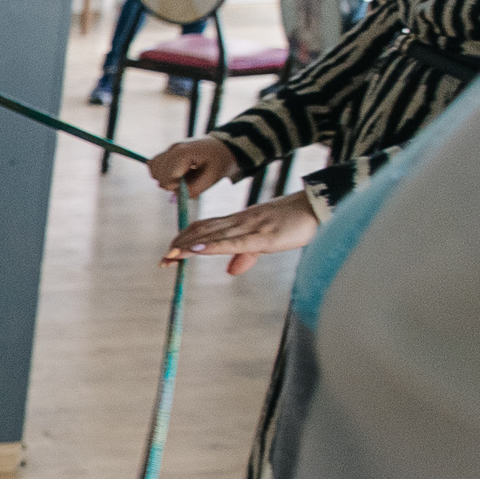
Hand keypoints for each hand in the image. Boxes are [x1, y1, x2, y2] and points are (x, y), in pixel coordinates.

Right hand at [146, 138, 240, 198]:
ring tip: (180, 178)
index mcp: (184, 153)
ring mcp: (170, 148)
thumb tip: (176, 195)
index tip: (187, 187)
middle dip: (169, 183)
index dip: (175, 187)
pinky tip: (172, 174)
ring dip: (163, 178)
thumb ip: (194, 189)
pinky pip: (154, 164)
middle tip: (184, 184)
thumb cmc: (219, 162)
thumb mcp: (212, 178)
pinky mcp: (167, 151)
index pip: (167, 177)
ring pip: (153, 169)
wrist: (222, 147)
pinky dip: (160, 173)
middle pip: (158, 173)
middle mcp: (174, 148)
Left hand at [163, 190, 319, 274]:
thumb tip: (231, 271)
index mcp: (239, 221)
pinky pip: (233, 242)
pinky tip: (197, 250)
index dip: (186, 239)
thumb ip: (247, 255)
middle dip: (181, 245)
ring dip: (190, 246)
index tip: (169, 252)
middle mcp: (239, 221)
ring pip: (213, 236)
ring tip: (171, 254)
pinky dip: (213, 246)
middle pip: (203, 232)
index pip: (205, 228)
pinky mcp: (262, 236)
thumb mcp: (266, 241)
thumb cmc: (293, 222)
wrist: (316, 206)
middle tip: (163, 260)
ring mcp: (249, 227)